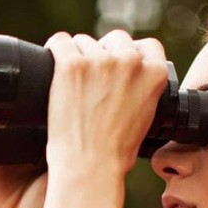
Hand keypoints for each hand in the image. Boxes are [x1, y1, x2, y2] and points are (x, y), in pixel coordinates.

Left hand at [43, 29, 169, 174]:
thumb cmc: (114, 153)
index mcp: (155, 74)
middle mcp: (130, 61)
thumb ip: (142, 92)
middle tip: (90, 79)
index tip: (118, 65)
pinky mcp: (71, 65)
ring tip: (71, 86)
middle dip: (103, 54)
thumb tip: (128, 84)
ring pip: (84, 42)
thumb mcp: (145, 118)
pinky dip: (55, 51)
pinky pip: (60, 41)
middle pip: (115, 39)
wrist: (89, 167)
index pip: (147, 46)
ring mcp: (100, 61)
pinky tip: (53, 67)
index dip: (131, 54)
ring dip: (77, 57)